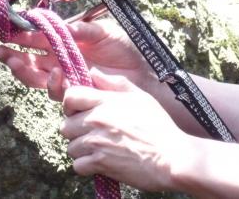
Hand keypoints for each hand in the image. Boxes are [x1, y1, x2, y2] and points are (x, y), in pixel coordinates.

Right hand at [0, 19, 154, 99]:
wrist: (144, 75)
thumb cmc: (126, 50)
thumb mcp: (104, 32)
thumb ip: (82, 30)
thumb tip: (60, 25)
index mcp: (64, 40)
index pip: (37, 37)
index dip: (20, 33)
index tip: (6, 29)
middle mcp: (60, 58)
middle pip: (28, 58)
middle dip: (11, 54)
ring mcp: (65, 76)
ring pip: (34, 75)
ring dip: (20, 68)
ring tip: (11, 60)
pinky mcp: (73, 91)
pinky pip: (54, 90)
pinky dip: (50, 82)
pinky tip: (54, 73)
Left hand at [61, 68, 189, 191]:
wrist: (172, 158)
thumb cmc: (159, 127)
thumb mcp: (140, 97)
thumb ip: (115, 83)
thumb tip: (94, 72)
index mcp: (105, 101)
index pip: (70, 97)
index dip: (71, 105)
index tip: (79, 112)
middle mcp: (96, 120)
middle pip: (66, 125)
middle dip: (76, 131)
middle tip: (92, 135)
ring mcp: (96, 142)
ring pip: (71, 147)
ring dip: (82, 150)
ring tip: (99, 149)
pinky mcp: (100, 163)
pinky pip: (78, 165)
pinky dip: (86, 167)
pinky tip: (101, 163)